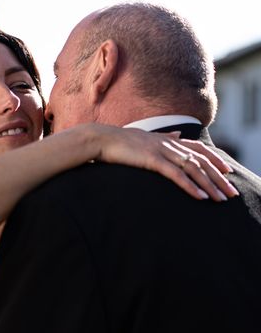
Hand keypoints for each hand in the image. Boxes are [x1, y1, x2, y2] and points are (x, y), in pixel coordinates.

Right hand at [95, 125, 238, 200]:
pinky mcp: (153, 160)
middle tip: (230, 192)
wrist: (101, 139)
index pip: (198, 148)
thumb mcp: (145, 137)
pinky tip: (200, 196)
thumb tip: (177, 134)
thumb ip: (163, 137)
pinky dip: (190, 186)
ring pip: (194, 169)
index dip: (215, 159)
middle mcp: (169, 143)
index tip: (227, 171)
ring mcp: (162, 151)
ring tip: (220, 198)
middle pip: (202, 161)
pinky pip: (177, 175)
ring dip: (209, 184)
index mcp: (167, 139)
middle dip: (218, 177)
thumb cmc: (118, 141)